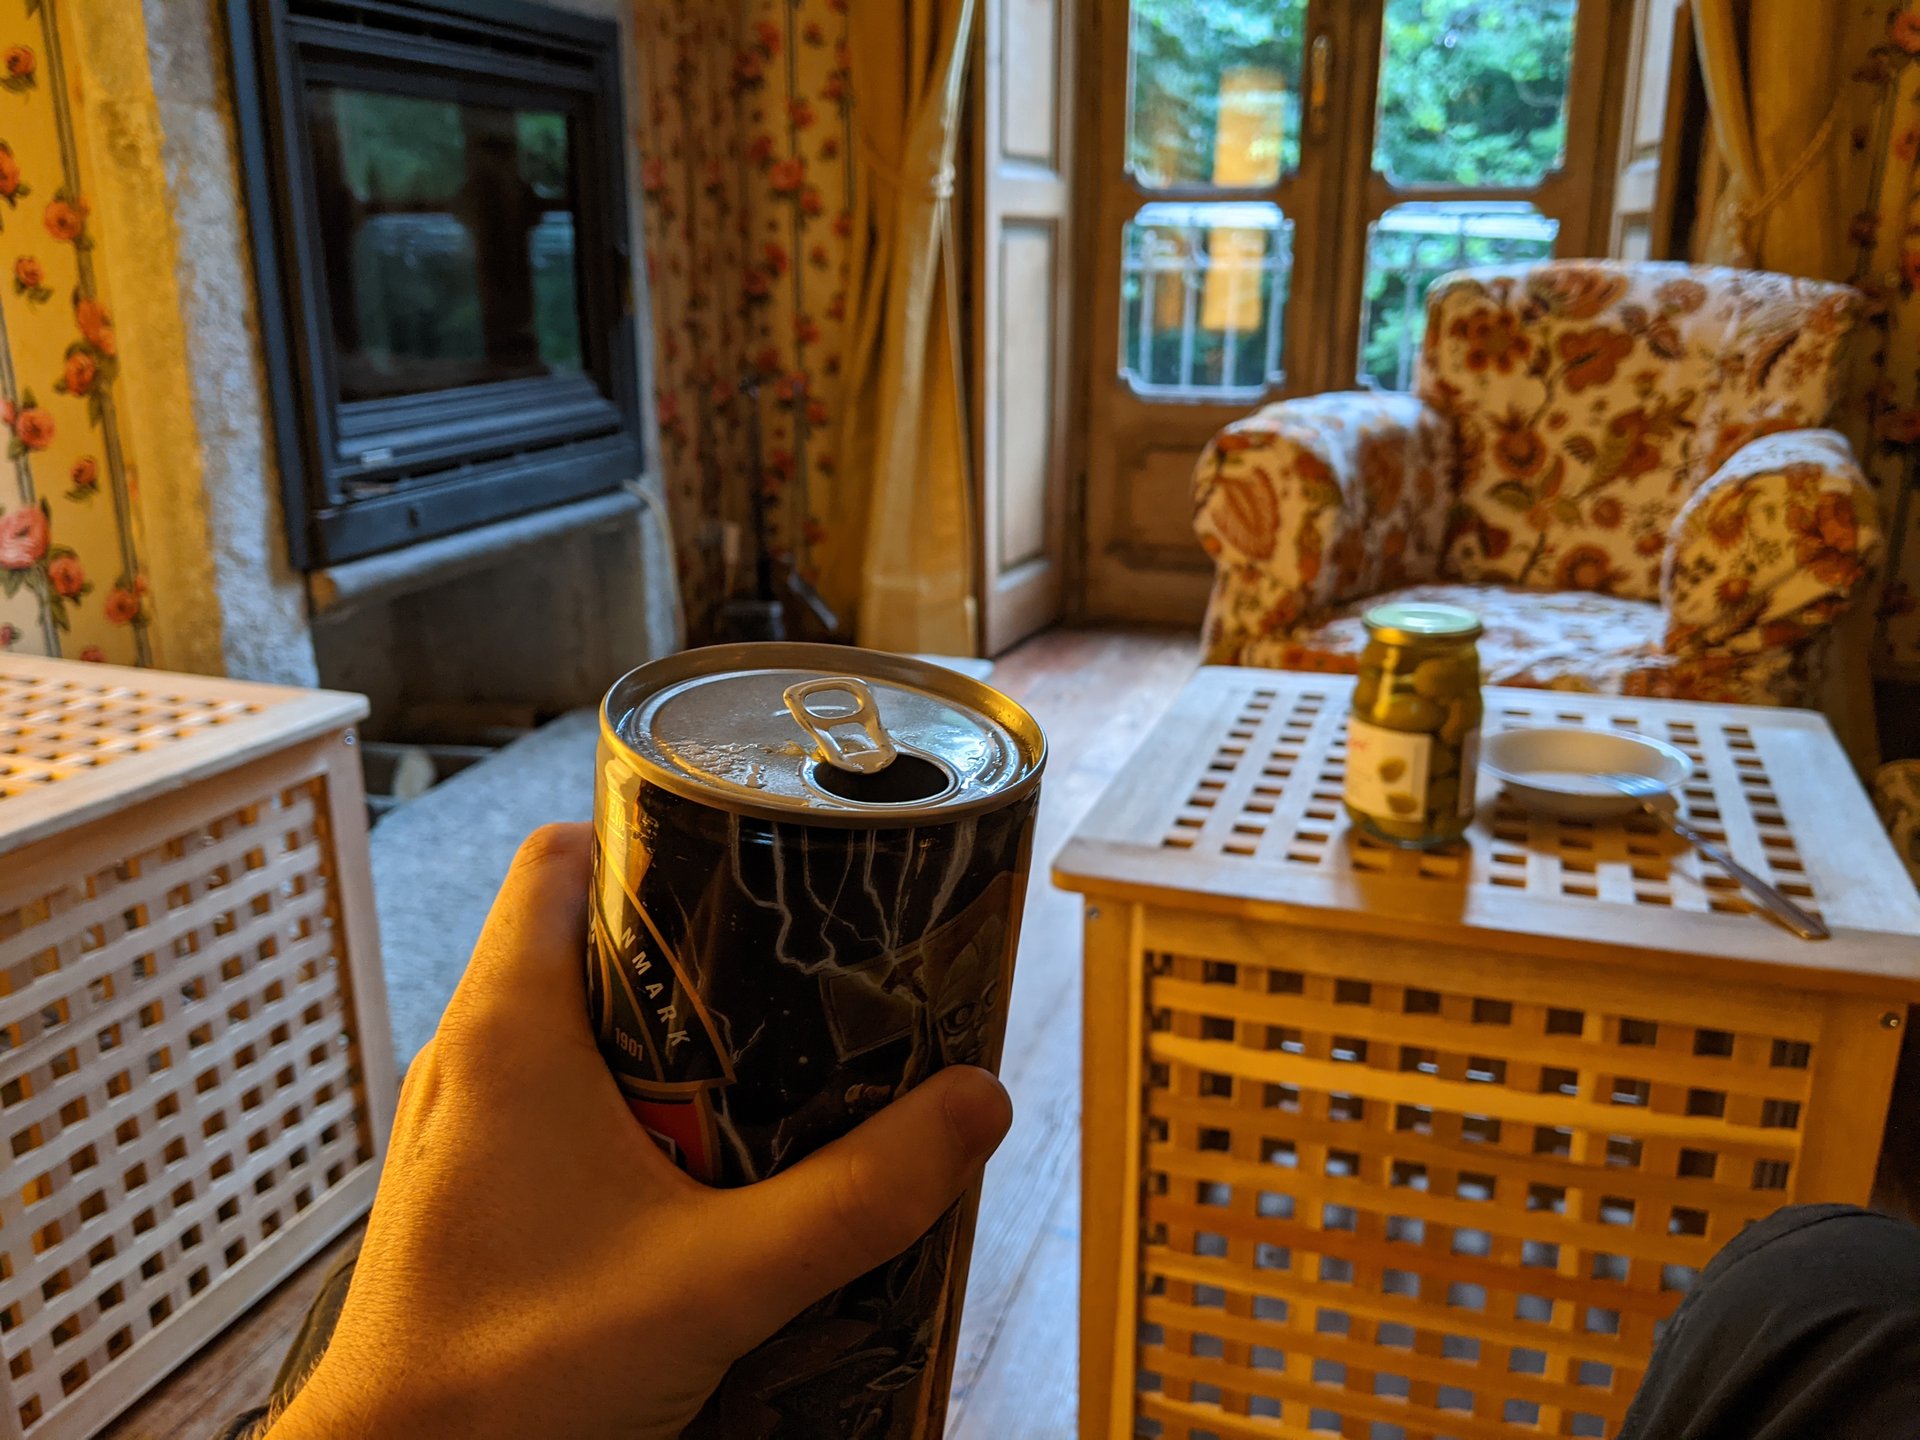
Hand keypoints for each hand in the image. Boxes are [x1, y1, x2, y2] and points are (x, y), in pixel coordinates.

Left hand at [268, 824, 1011, 1438]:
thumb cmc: (515, 1377)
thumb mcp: (720, 1278)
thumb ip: (860, 1195)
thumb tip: (978, 1104)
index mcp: (508, 1028)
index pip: (562, 853)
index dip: (653, 829)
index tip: (752, 852)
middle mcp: (468, 1057)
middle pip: (580, 932)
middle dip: (692, 940)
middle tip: (797, 963)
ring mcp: (459, 1127)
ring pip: (569, 1022)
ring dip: (665, 1029)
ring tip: (771, 1056)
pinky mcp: (466, 1190)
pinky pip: (551, 1098)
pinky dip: (628, 1099)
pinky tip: (704, 1159)